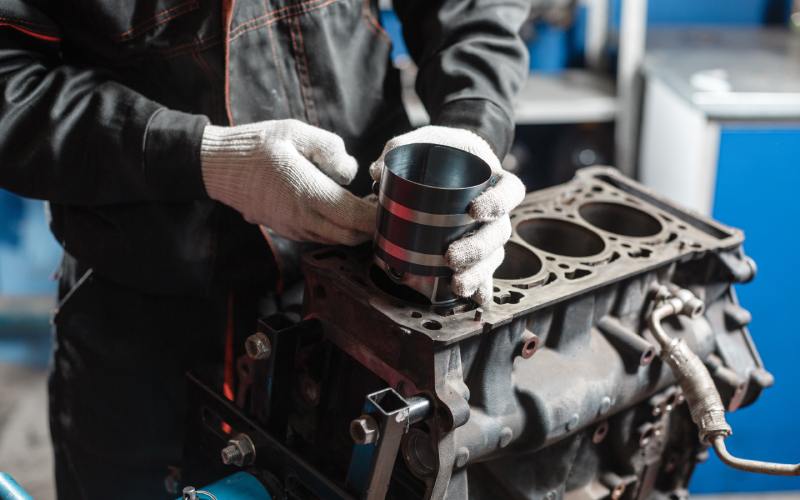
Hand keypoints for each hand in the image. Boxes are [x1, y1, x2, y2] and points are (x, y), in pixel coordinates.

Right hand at [201, 119, 374, 244]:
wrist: (218, 166)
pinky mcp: (287, 230)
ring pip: (337, 239)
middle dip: (371, 224)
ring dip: (354, 228)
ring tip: (364, 203)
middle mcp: (301, 219)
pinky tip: (340, 206)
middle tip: (381, 202)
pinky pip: (321, 235)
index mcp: (306, 194)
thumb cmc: (256, 146)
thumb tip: (350, 172)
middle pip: (351, 236)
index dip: (377, 214)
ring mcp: (293, 228)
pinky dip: (337, 228)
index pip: (355, 217)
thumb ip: (329, 148)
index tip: (389, 200)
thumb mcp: (296, 132)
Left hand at [370, 126, 524, 303]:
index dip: (498, 203)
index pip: (510, 191)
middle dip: (478, 249)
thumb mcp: (424, 139)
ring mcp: (488, 233)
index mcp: (494, 178)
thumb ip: (401, 147)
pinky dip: (480, 288)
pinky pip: (484, 273)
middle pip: (500, 233)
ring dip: (478, 274)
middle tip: (451, 256)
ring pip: (494, 258)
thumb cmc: (440, 149)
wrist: (450, 158)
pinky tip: (473, 301)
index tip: (474, 210)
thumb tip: (377, 171)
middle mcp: (497, 210)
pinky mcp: (476, 251)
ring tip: (457, 285)